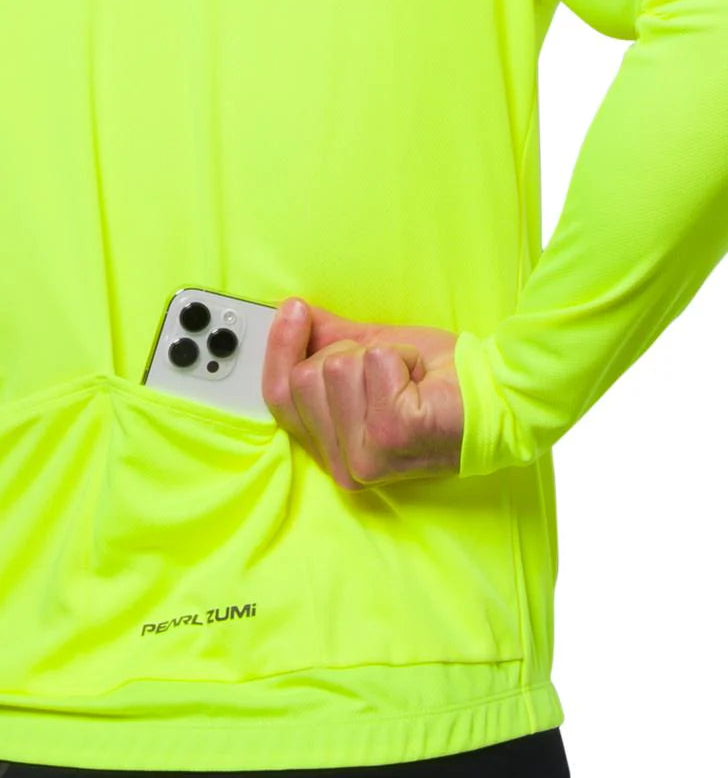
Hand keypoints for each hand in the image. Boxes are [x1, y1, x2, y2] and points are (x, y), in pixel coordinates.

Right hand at [261, 296, 463, 490]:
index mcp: (333, 452)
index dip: (281, 350)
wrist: (498, 397)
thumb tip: (291, 313)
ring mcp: (365, 455)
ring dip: (380, 356)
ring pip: (335, 367)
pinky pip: (373, 362)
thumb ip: (328, 340)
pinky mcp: (389, 434)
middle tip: (388, 370)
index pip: (279, 398)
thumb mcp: (372, 356)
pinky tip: (421, 380)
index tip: (292, 311)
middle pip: (304, 378)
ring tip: (408, 378)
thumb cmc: (444, 385)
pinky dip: (402, 357)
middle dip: (347, 354)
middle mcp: (344, 465)